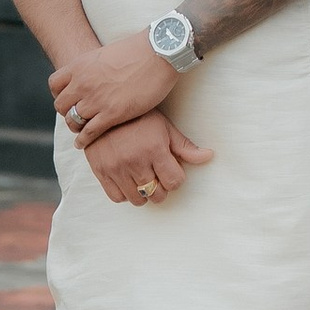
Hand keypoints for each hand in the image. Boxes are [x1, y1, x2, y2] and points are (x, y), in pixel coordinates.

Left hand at [51, 30, 179, 142]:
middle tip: (77, 115)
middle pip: (61, 105)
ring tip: (81, 131)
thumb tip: (95, 74)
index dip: (60, 93)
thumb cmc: (139, 50)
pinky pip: (89, 132)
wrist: (158, 52)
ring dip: (76, 127)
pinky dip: (84, 140)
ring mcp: (96, 99)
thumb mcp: (106, 53)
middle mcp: (83, 83)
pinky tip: (83, 143)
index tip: (69, 98)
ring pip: (73, 121)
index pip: (54, 84)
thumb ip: (95, 67)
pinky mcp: (112, 113)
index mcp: (80, 65)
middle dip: (67, 112)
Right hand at [82, 109, 213, 206]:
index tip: (171, 169)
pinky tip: (128, 179)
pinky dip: (124, 193)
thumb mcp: (164, 127)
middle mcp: (136, 161)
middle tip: (157, 175)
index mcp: (154, 149)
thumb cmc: (138, 117)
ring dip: (144, 193)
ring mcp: (117, 168)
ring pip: (138, 200)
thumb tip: (208, 156)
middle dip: (161, 187)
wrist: (104, 109)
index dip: (176, 178)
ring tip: (143, 177)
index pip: (174, 182)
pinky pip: (117, 198)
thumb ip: (184, 147)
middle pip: (157, 195)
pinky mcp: (101, 171)